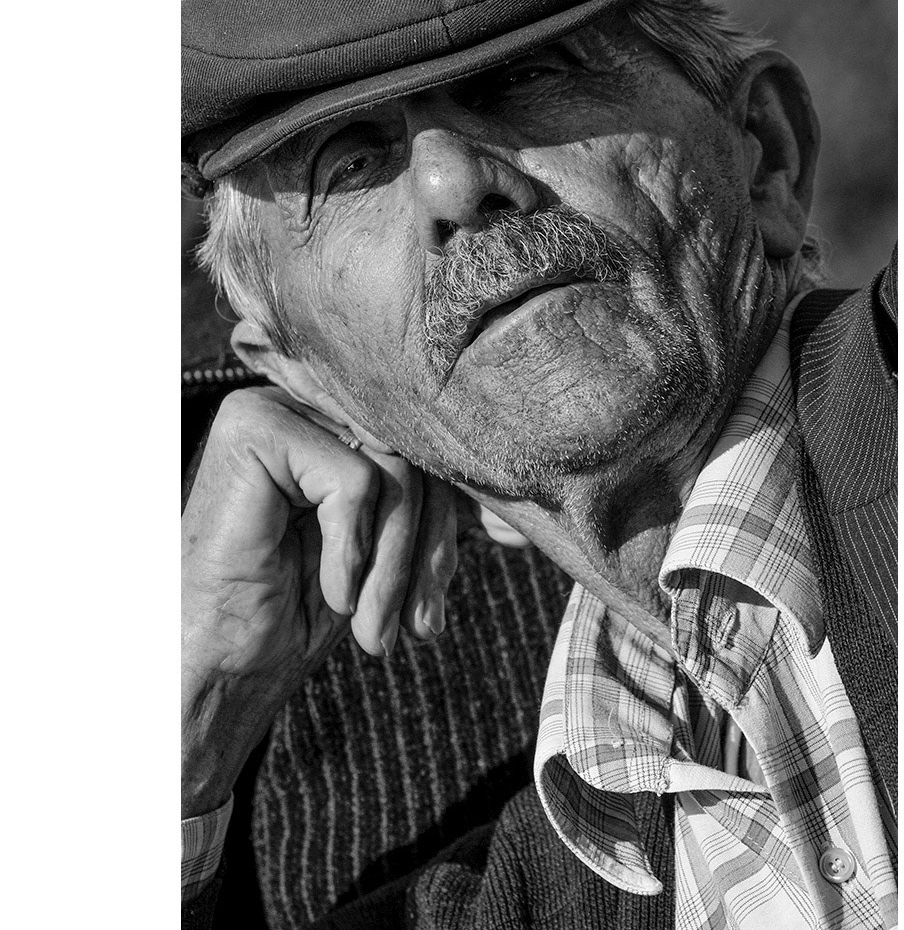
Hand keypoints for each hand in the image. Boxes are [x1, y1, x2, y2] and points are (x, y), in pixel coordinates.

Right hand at [181, 385, 456, 815]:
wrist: (219, 666)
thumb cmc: (299, 609)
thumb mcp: (388, 549)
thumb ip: (432, 505)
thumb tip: (518, 507)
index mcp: (336, 425)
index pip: (426, 452)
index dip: (450, 524)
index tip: (448, 595)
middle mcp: (307, 404)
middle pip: (418, 457)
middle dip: (429, 549)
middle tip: (418, 626)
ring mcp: (278, 408)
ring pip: (395, 470)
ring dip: (394, 562)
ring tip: (373, 625)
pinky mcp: (257, 427)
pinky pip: (356, 481)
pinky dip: (352, 549)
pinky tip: (331, 592)